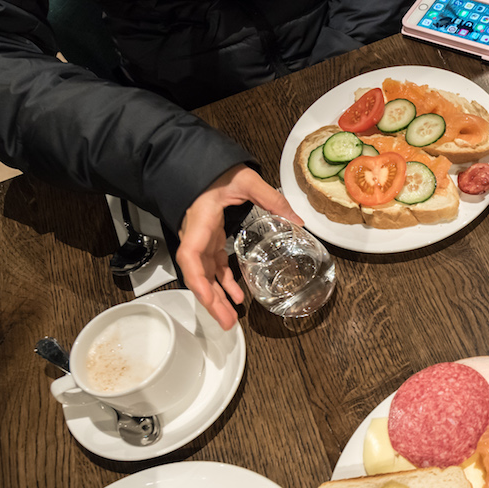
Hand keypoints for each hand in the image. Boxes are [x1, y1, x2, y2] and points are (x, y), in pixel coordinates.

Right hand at [177, 164, 302, 329]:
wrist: (203, 164)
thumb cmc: (217, 171)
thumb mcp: (245, 180)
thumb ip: (270, 198)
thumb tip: (298, 220)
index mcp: (200, 222)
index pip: (190, 257)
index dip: (198, 281)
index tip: (209, 299)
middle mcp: (196, 235)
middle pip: (197, 274)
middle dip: (210, 300)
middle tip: (227, 323)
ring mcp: (202, 239)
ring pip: (204, 275)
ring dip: (216, 298)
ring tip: (230, 319)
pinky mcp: (210, 240)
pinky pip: (213, 267)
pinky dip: (223, 284)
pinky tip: (236, 298)